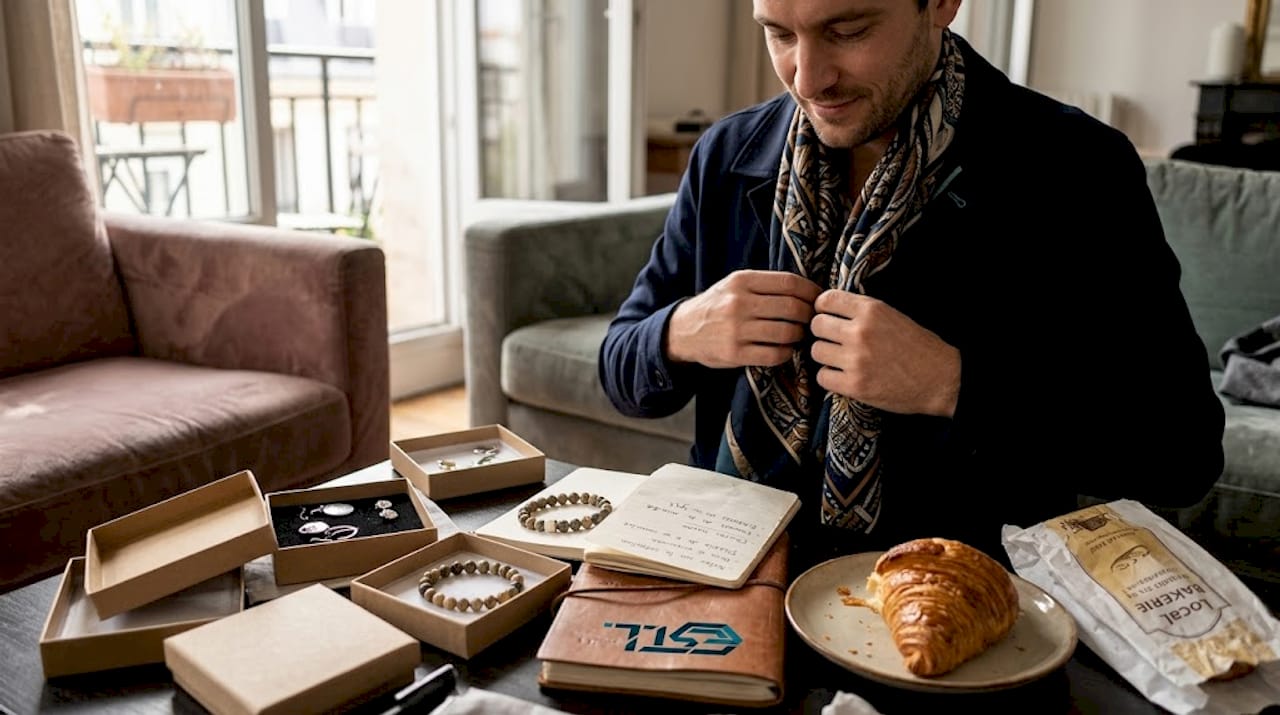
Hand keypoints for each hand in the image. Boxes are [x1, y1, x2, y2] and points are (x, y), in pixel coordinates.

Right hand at [666, 270, 821, 368]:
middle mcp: (739, 303)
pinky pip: (775, 354)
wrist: (683, 331)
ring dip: (799, 335)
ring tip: (798, 335)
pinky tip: (785, 349)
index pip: (790, 283)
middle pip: (792, 308)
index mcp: (742, 281)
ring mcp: (736, 330)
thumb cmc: (717, 306)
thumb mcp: (734, 285)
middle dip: (809, 315)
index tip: (819, 299)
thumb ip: (765, 285)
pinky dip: (787, 353)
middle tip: (812, 320)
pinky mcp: (735, 353)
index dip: (811, 292)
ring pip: (787, 332)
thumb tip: (808, 291)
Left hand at [809, 290, 959, 416]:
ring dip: (826, 356)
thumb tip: (829, 308)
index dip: (823, 309)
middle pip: (816, 325)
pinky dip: (830, 378)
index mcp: (871, 310)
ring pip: (816, 351)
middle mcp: (860, 332)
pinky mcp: (854, 385)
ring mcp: (856, 359)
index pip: (826, 299)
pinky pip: (822, 377)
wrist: (940, 379)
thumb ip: (862, 311)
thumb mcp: (892, 316)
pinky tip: (844, 376)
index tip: (829, 317)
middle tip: (835, 341)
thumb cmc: (917, 347)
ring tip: (841, 360)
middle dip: (823, 333)